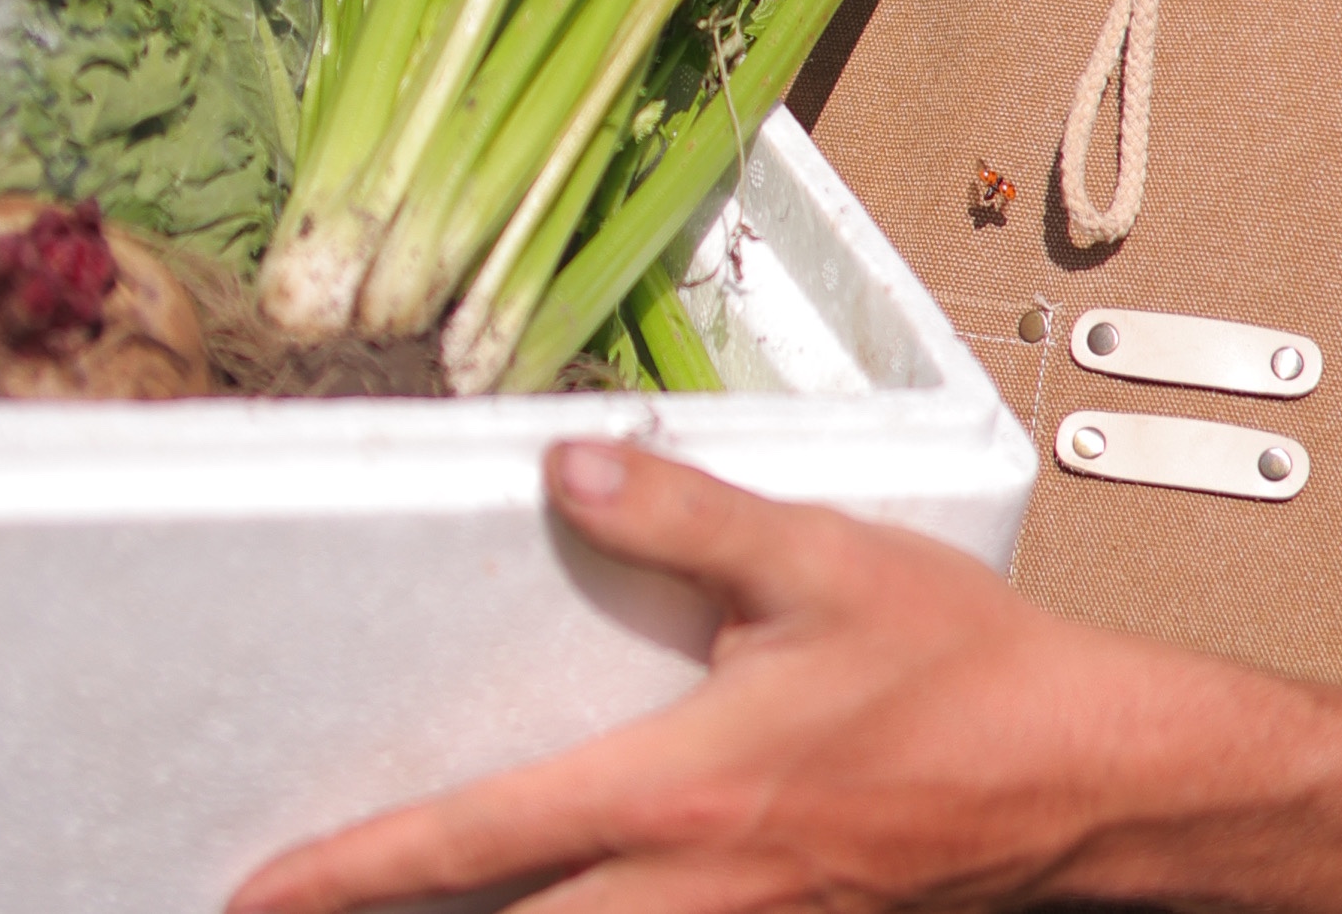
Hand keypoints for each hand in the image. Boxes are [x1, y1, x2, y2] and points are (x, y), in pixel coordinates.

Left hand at [224, 440, 1201, 913]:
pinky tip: (578, 901)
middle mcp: (695, 889)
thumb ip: (685, 515)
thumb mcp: (822, 560)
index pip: (481, 840)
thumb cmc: (961, 667)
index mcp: (684, 792)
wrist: (1079, 772)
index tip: (262, 891)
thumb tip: (566, 471)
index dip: (357, 872)